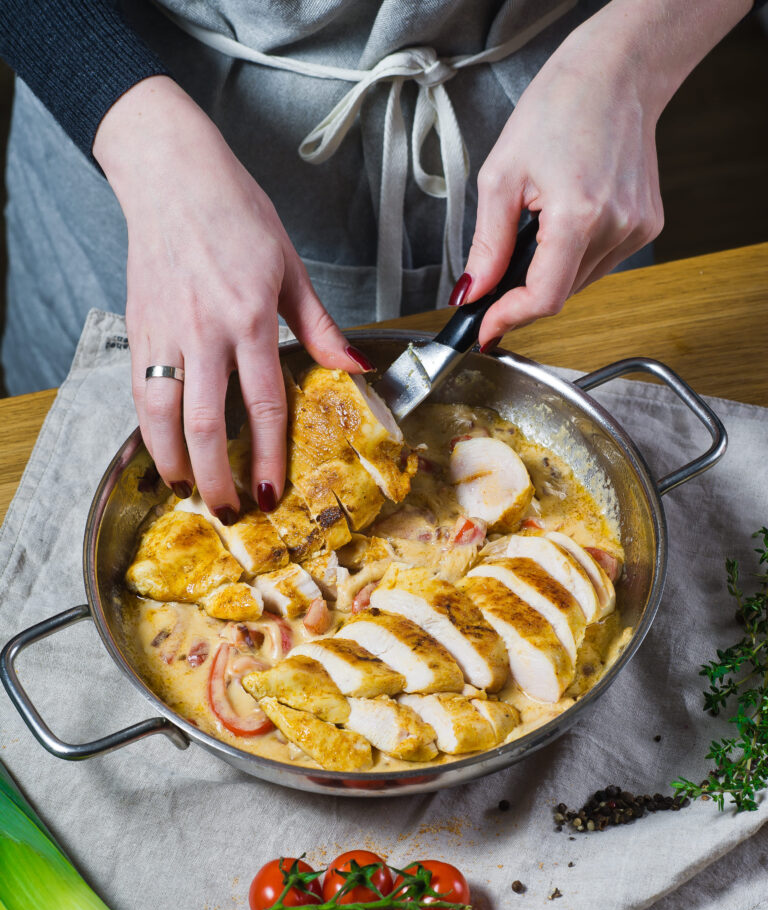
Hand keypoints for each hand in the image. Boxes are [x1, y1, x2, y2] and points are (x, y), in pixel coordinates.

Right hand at [94, 77, 366, 518]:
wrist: (172, 175)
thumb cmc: (235, 212)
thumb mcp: (290, 266)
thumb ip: (320, 326)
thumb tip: (356, 368)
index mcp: (250, 318)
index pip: (263, 403)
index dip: (267, 456)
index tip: (270, 492)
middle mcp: (204, 330)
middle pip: (207, 423)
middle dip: (217, 476)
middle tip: (229, 510)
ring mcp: (165, 330)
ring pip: (162, 413)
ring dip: (173, 461)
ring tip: (187, 490)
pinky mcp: (138, 326)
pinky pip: (139, 389)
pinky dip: (149, 427)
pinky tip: (161, 447)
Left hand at [457, 0, 749, 349]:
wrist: (615, 75)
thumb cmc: (559, 109)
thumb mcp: (501, 176)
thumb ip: (486, 245)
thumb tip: (472, 293)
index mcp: (578, 214)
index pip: (543, 298)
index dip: (509, 319)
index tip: (484, 328)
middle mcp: (615, 227)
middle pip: (559, 293)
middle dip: (522, 292)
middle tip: (497, 273)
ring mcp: (635, 229)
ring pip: (579, 282)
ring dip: (549, 273)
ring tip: (538, 225)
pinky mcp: (646, 226)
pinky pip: (599, 263)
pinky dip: (574, 256)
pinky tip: (568, 218)